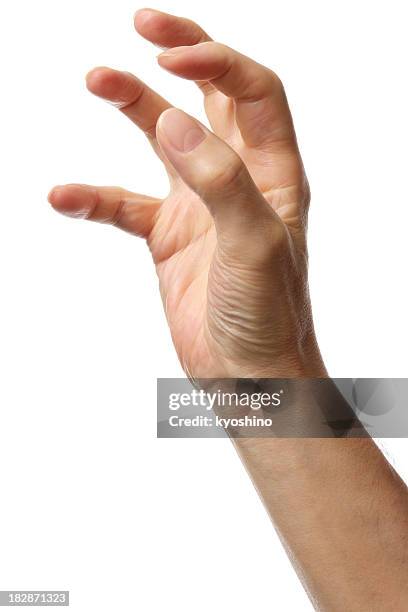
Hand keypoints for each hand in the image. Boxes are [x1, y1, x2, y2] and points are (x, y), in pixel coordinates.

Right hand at [48, 8, 325, 378]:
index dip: (217, 60)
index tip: (169, 51)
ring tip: (97, 78)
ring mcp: (199, 205)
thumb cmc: (268, 316)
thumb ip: (222, 182)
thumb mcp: (255, 245)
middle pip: (212, 96)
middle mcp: (237, 179)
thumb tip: (178, 123)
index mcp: (273, 173)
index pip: (252, 92)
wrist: (249, 374)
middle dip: (183, 52)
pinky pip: (124, 205)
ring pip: (163, 139)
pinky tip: (64, 196)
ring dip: (133, 107)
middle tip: (142, 24)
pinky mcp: (168, 237)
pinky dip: (94, 198)